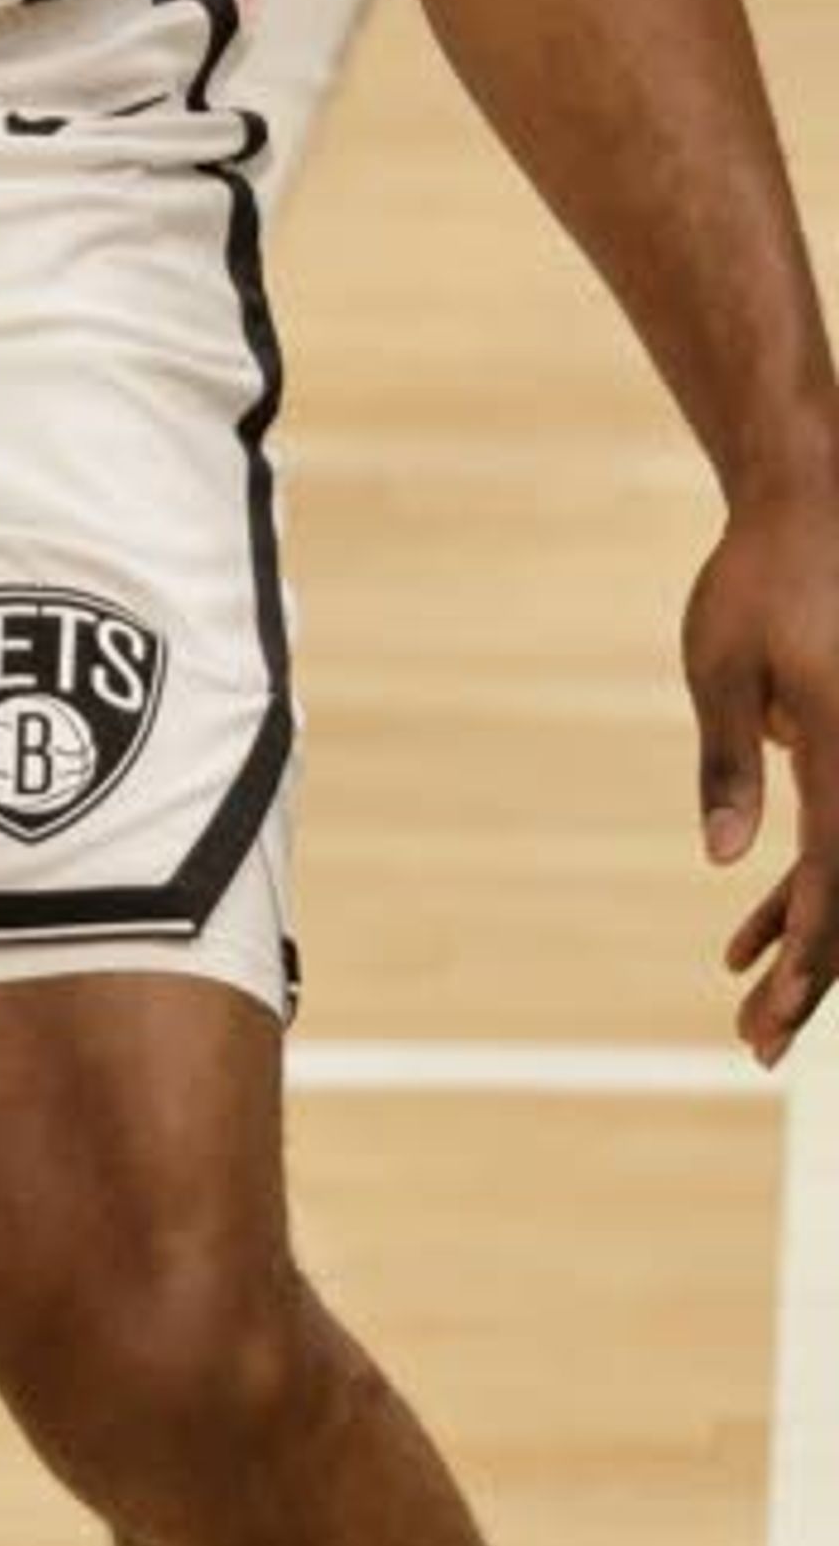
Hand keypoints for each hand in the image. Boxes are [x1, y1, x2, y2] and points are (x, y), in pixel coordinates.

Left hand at [687, 478, 838, 1063]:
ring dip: (810, 939)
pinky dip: (808, 887)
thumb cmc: (760, 577)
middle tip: (756, 1044)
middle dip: (813, 977)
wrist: (818, 501)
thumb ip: (726, 762)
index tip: (772, 1021)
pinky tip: (754, 932)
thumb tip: (726, 861)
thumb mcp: (720, 663)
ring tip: (752, 1005)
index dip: (810, 963)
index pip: (836, 882)